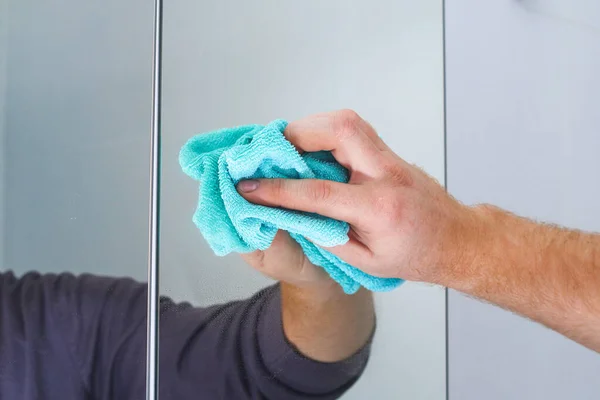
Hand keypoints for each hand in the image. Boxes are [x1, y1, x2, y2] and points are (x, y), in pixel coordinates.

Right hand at [237, 110, 478, 283]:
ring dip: (310, 127)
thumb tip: (289, 215)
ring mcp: (391, 158)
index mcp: (380, 209)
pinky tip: (310, 147)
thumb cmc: (416, 256)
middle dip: (297, 134)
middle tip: (269, 151)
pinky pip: (353, 130)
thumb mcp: (367, 262)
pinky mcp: (389, 153)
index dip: (279, 189)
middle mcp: (387, 174)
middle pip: (341, 130)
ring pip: (347, 121)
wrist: (457, 240)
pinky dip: (325, 132)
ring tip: (285, 147)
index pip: (320, 193)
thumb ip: (326, 237)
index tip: (250, 186)